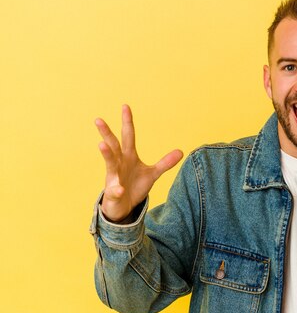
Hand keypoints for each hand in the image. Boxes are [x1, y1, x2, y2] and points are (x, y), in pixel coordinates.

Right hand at [95, 104, 182, 221]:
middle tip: (98, 120)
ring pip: (109, 163)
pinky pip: (115, 190)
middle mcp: (119, 163)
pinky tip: (120, 189)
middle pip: (113, 145)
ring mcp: (114, 176)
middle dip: (106, 132)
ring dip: (106, 154)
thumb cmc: (135, 186)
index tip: (125, 106)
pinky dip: (117, 189)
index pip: (128, 135)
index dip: (127, 121)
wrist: (124, 206)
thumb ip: (165, 163)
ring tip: (101, 145)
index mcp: (129, 156)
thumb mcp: (153, 174)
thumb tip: (181, 151)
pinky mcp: (113, 191)